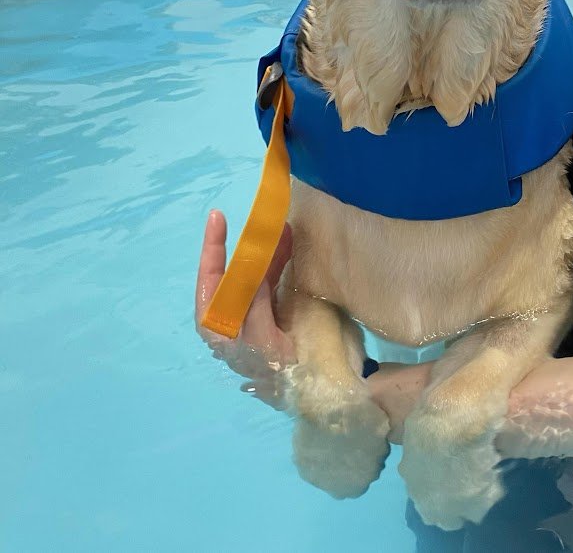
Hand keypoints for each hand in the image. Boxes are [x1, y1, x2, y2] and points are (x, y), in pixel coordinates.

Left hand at [195, 210, 295, 406]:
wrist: (318, 397)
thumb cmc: (283, 374)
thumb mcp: (263, 342)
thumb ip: (254, 306)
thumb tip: (251, 271)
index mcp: (222, 332)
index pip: (209, 285)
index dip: (212, 252)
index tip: (218, 221)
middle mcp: (234, 324)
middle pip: (232, 278)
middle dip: (245, 249)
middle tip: (256, 221)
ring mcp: (256, 320)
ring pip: (254, 279)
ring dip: (266, 254)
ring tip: (282, 229)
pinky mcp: (276, 318)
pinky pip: (272, 286)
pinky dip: (279, 266)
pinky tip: (289, 248)